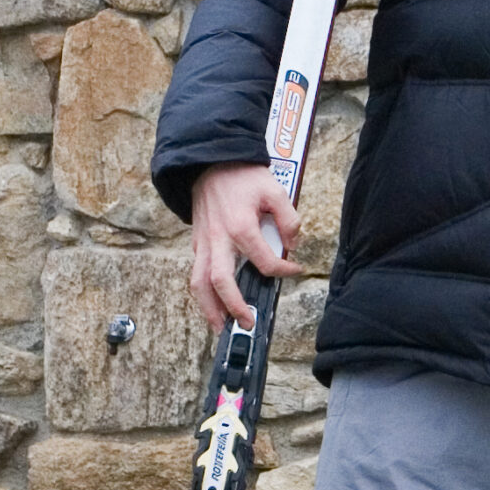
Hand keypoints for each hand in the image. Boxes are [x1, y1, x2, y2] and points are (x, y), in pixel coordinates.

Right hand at [187, 161, 303, 327]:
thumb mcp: (274, 190)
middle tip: (248, 322)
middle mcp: (219, 240)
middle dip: (234, 307)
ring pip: (200, 283)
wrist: (210, 162)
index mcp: (241, 227)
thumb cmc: (242, 176)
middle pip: (221, 282)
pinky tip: (213, 303)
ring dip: (209, 309)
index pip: (265, 262)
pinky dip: (203, 293)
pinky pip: (196, 273)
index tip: (293, 270)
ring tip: (220, 327)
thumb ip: (289, 219)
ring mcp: (204, 243)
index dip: (284, 270)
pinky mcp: (196, 242)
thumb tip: (291, 245)